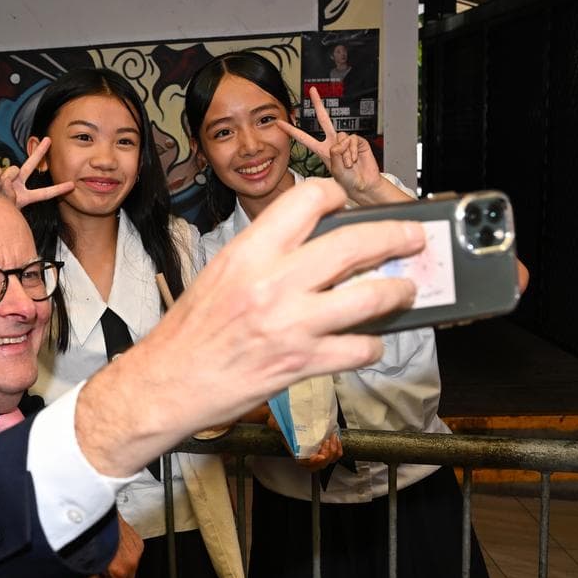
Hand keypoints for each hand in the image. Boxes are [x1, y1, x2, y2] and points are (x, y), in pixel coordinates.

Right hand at [0, 137, 74, 208]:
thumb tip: (5, 176)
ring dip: (6, 178)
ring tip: (0, 190)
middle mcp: (16, 185)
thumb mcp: (10, 208)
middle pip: (30, 166)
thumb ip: (11, 191)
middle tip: (48, 140)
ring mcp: (5, 179)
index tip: (72, 185)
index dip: (58, 189)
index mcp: (25, 197)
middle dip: (39, 152)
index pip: (44, 193)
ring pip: (12, 169)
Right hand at [76, 177, 423, 476]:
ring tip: (405, 289)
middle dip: (394, 236)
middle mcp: (273, 281)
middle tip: (411, 237)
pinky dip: (371, 345)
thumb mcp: (222, 274)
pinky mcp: (302, 362)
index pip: (308, 200)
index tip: (348, 204)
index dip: (337, 196)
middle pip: (354, 243)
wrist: (166, 381)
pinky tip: (367, 343)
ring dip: (398, 291)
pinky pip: (358, 348)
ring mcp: (291, 323)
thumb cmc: (190, 331)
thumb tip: (317, 246)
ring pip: (370, 296)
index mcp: (249, 252)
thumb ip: (267, 255)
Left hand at [85, 516, 142, 577]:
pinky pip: (134, 558)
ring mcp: (136, 551)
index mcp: (119, 571)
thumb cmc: (88, 538)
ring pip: (131, 572)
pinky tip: (114, 548)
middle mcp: (131, 561)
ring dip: (120, 568)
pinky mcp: (138, 542)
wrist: (95, 515)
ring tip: (106, 556)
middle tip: (101, 570)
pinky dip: (125, 556)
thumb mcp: (86, 569)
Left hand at [278, 88, 407, 206]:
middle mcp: (333, 142)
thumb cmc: (347, 181)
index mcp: (322, 150)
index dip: (292, 131)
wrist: (363, 185)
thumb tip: (338, 143)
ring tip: (348, 165)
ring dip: (344, 154)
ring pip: (340, 137)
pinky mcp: (357, 141)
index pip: (304, 138)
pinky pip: (352, 140)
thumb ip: (333, 154)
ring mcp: (345, 141)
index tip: (280, 123)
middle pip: (324, 119)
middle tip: (312, 90)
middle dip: (318, 104)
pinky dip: (352, 151)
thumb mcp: (334, 170)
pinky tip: (355, 160)